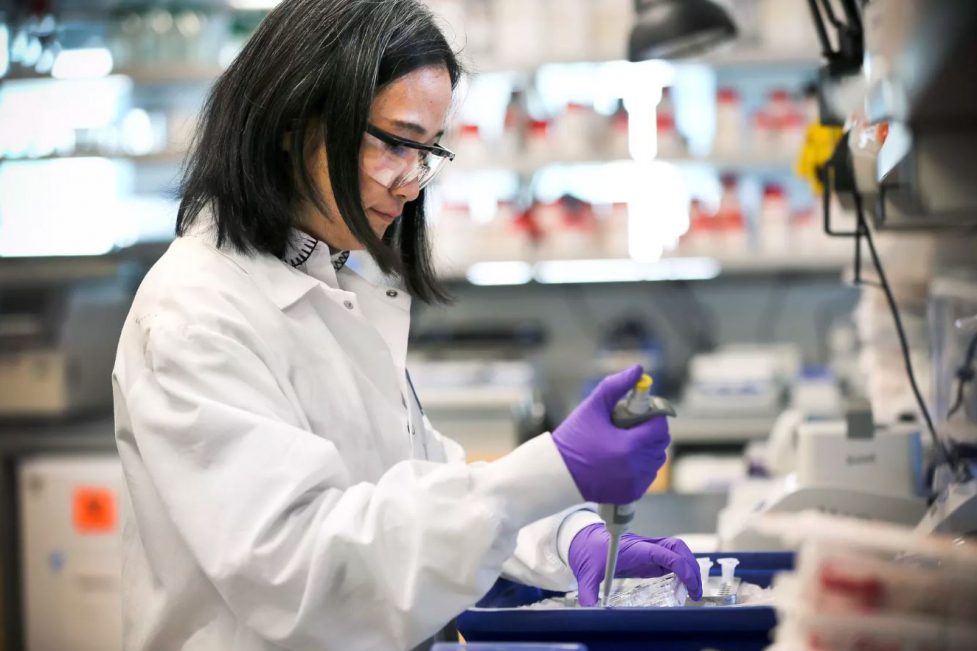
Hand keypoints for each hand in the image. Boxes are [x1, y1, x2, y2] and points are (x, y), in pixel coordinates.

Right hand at [552, 365, 669, 503]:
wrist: (556, 473)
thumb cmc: (572, 439)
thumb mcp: (592, 408)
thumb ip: (615, 386)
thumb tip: (638, 370)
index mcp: (630, 446)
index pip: (660, 427)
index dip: (653, 416)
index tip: (640, 412)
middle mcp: (636, 467)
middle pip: (660, 444)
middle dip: (650, 432)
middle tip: (632, 426)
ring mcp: (634, 482)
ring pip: (655, 460)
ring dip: (647, 449)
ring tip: (626, 441)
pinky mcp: (630, 493)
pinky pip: (647, 476)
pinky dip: (641, 466)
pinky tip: (623, 458)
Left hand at [568, 523, 702, 605]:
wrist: (583, 538)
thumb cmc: (588, 552)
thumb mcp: (587, 574)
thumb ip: (588, 592)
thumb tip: (590, 608)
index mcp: (635, 549)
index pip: (665, 553)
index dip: (683, 568)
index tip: (690, 587)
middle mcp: (645, 546)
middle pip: (677, 547)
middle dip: (692, 567)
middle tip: (696, 592)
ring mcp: (648, 549)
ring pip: (676, 550)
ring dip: (689, 567)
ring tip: (693, 591)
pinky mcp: (647, 555)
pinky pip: (669, 558)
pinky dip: (680, 570)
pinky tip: (681, 586)